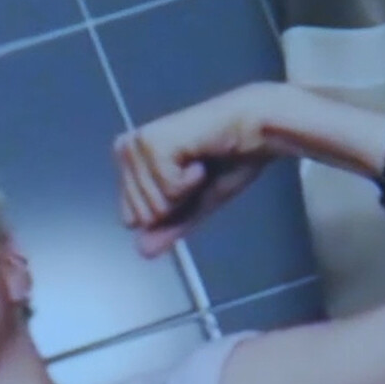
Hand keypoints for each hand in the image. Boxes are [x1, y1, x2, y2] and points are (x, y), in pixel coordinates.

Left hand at [113, 83, 290, 258]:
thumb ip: (168, 227)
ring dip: (186, 192)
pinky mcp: (153, 144)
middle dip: (177, 204)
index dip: (168, 212)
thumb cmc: (230, 159)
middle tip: (196, 174)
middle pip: (142, 217)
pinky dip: (190, 182)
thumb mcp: (195, 204)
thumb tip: (142, 250)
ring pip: (153, 206)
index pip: (130, 219)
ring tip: (199, 164)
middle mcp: (128, 149)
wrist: (256, 132)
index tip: (188, 185)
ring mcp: (138, 146)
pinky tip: (199, 159)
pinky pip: (167, 192)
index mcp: (132, 161)